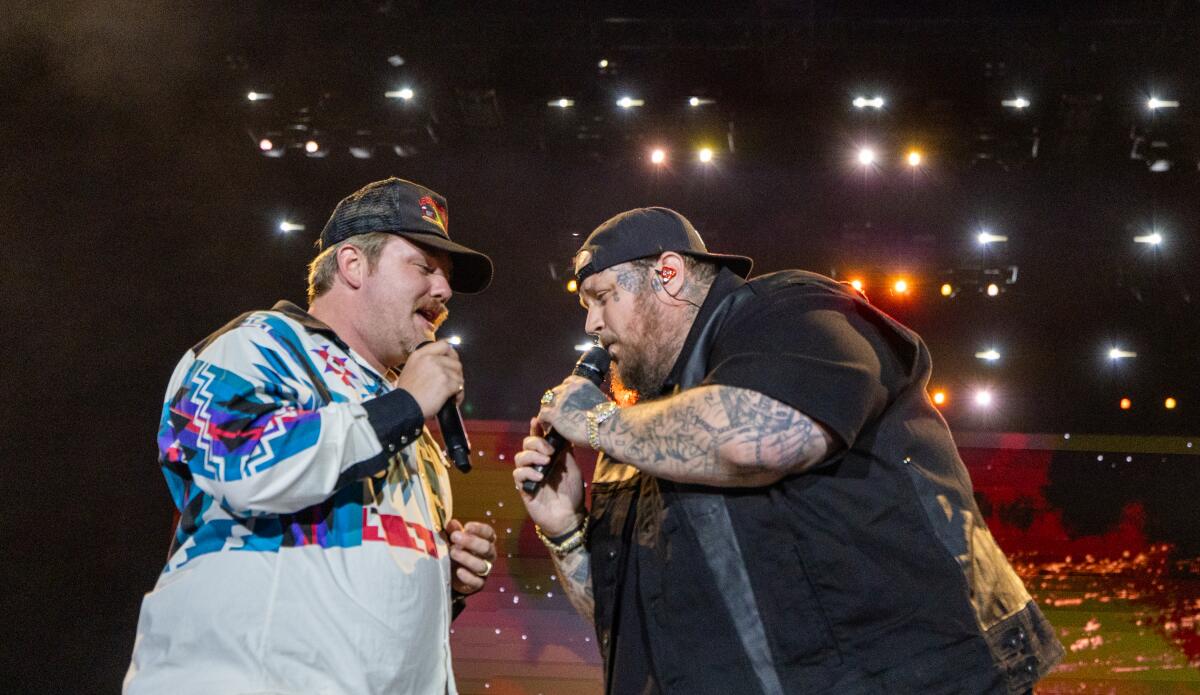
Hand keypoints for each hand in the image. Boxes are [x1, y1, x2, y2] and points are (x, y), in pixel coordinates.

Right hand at [393, 340, 463, 418]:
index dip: (451, 354)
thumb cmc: (407, 394)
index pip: (444, 345)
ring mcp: (439, 370)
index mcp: (420, 355)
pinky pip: (460, 387)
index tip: (452, 361)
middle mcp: (430, 359)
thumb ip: (425, 363)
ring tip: (451, 394)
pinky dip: (458, 395)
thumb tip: (442, 363)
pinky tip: (452, 400)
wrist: (404, 407)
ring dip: (457, 386)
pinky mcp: (445, 382)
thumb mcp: (410, 369)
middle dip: (456, 373)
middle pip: (455, 361)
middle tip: (452, 382)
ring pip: (459, 375)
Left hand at [447, 519, 495, 594]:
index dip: (479, 529)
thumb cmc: (458, 551)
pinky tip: (458, 571)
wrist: (454, 575)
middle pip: (486, 547)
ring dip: (466, 558)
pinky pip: (477, 581)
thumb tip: (451, 523)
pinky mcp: (479, 584)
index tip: (467, 526)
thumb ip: (454, 531)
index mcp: (486, 541)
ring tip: (452, 552)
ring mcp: (485, 570)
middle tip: (455, 537)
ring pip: (481, 565)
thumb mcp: (455, 539)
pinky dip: (468, 577)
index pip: (488, 533)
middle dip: (471, 542)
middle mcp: (489, 555)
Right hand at [513, 418, 585, 536]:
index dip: (536, 428)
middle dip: (536, 443)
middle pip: (526, 444)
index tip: (537, 420)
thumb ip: (566, 451)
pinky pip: (518, 475)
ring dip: (532, 456)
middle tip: (549, 451)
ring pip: (519, 457)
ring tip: (546, 462)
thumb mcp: (572, 468)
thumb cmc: (572, 492)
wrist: (570, 516)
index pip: (538, 438)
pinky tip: (540, 477)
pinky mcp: (523, 488)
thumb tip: (564, 431)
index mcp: (547, 456)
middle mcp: (536, 463)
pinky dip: (528, 473)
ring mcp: (529, 475)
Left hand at [536, 376, 609, 447]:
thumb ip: (590, 400)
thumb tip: (590, 408)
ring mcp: (560, 400)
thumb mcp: (600, 400)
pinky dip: (544, 421)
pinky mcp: (554, 413)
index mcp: (582, 383)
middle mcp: (569, 388)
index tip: (565, 401)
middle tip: (557, 413)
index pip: (567, 382)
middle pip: (555, 392)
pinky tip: (548, 428)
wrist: (608, 427)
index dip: (564, 392)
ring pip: (546, 403)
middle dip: (555, 402)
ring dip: (548, 411)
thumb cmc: (609, 419)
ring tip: (550, 421)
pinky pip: (543, 415)